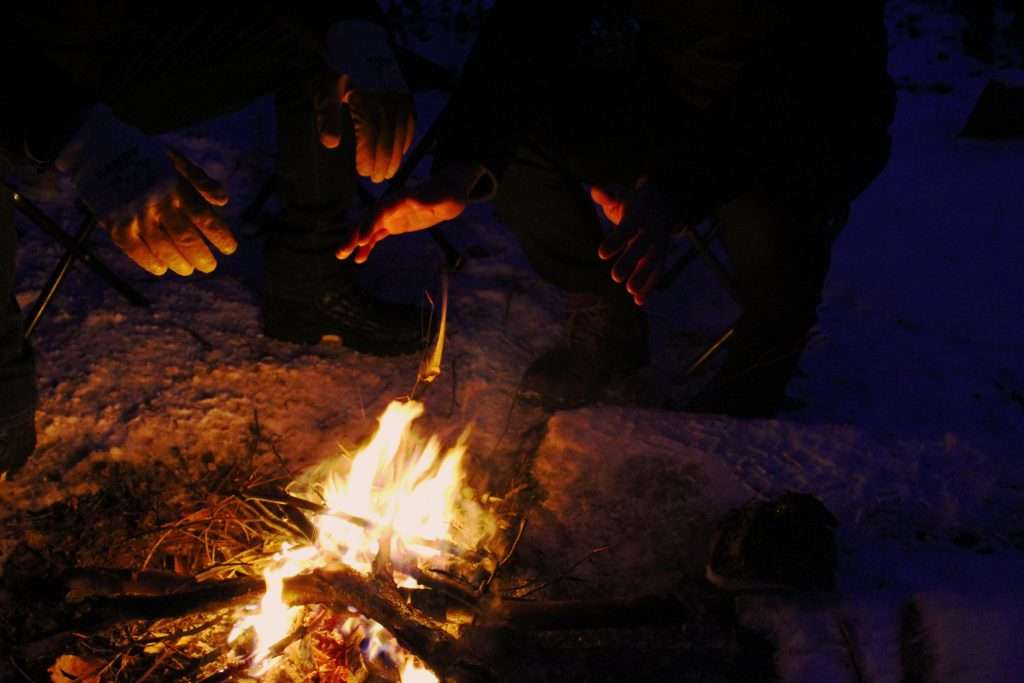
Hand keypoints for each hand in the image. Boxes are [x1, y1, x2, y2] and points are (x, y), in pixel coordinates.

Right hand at [56, 106, 235, 275]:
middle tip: (209, 267)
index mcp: (175, 184)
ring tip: (188, 270)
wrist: (93, 145)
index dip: (220, 236)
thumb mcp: (174, 158)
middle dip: (201, 256)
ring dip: (179, 263)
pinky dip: (149, 262)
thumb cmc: (141, 152)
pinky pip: (134, 249)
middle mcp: (157, 201)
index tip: (230, 249)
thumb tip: (224, 201)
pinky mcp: (113, 222)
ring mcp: (134, 213)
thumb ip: (200, 179)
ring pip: (162, 248)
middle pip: (186, 238)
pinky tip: (160, 268)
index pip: (204, 217)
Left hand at [316, 74, 414, 182]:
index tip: (363, 173)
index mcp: (367, 101)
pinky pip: (410, 125)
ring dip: (396, 157)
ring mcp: (400, 100)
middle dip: (382, 163)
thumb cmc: (340, 72)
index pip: (370, 137)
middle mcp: (387, 102)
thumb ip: (327, 117)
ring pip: (401, 135)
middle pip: (387, 140)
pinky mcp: (407, 98)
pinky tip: (400, 153)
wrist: (359, 45)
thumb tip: (330, 144)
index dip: (368, 157)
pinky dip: (406, 142)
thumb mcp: (327, 91)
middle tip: (376, 180)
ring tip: (388, 173)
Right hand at [336, 162, 490, 262]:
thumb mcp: (443, 197)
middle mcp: (391, 206)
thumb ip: (428, 199)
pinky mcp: (393, 224)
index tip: (362, 237)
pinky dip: (367, 246)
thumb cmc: (448, 194)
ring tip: (341, 256)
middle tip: (343, 251)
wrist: (448, 194)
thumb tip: (412, 199)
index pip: (381, 210)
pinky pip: (376, 236)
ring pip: (369, 229)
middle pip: (369, 219)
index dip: (370, 223)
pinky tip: (359, 259)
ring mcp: (390, 215)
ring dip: (355, 242)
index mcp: (401, 199)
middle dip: (355, 234)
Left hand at [596, 181, 679, 305]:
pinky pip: (657, 273)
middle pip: (640, 248)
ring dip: (642, 277)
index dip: (615, 241)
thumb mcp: (622, 196)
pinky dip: (649, 287)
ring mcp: (657, 245)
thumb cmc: (635, 203)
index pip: (626, 229)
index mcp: (638, 216)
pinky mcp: (661, 256)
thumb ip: (608, 196)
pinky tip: (639, 302)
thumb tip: (595, 190)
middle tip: (616, 277)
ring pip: (651, 263)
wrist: (666, 203)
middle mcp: (650, 232)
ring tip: (630, 291)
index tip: (601, 254)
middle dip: (629, 262)